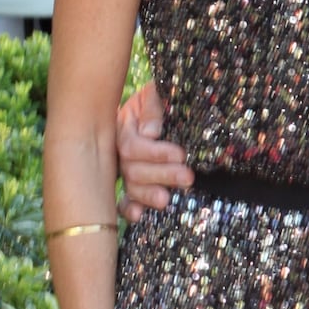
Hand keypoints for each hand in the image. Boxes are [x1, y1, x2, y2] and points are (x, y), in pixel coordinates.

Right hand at [117, 81, 190, 219]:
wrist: (167, 105)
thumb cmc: (163, 97)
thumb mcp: (157, 92)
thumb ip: (153, 107)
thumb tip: (150, 133)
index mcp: (124, 128)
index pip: (132, 146)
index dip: (155, 153)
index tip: (180, 154)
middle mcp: (120, 152)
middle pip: (132, 170)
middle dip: (161, 174)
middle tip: (187, 177)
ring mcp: (126, 170)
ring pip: (131, 187)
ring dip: (148, 195)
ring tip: (167, 200)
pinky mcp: (135, 184)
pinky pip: (125, 200)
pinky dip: (129, 209)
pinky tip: (138, 216)